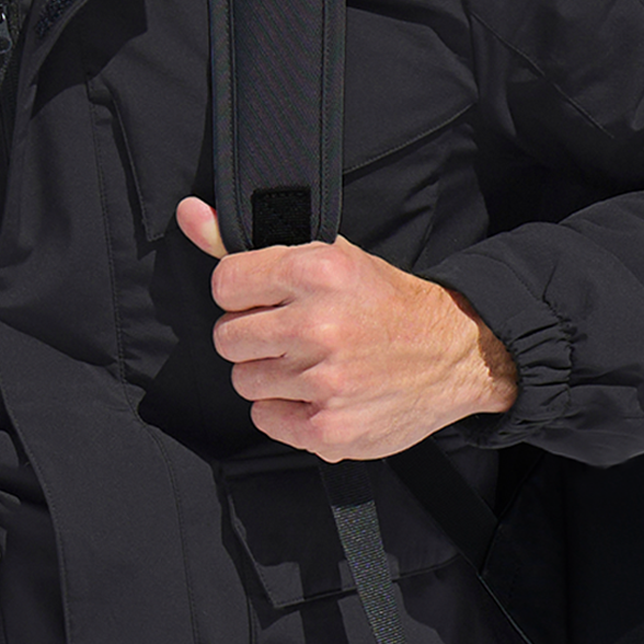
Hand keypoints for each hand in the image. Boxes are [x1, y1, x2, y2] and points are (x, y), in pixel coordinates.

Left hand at [174, 197, 517, 460]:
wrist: (454, 352)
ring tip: (312, 364)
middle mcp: (318, 324)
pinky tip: (319, 394)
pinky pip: (265, 419)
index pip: (225, 284)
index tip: (268, 301)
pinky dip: (287, 412)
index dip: (243, 295)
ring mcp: (324, 381)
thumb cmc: (384, 302)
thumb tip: (188, 214)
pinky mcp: (329, 429)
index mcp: (317, 270)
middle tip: (292, 335)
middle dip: (253, 337)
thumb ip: (247, 242)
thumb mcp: (328, 255)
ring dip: (271, 375)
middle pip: (227, 338)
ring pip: (244, 380)